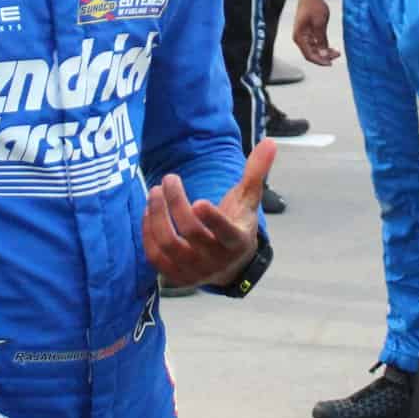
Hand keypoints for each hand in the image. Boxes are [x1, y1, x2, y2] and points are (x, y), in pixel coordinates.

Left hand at [143, 140, 274, 287]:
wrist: (229, 265)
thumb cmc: (237, 225)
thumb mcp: (248, 201)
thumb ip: (256, 172)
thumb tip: (270, 142)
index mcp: (236, 241)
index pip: (225, 232)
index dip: (212, 219)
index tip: (198, 201)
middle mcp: (215, 259)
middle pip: (191, 231)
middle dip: (176, 202)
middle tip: (169, 179)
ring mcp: (193, 270)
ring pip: (168, 243)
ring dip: (158, 215)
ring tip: (155, 191)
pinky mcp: (175, 276)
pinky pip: (154, 255)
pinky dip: (148, 231)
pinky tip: (149, 211)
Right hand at [292, 0, 338, 65]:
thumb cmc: (313, 6)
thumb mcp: (320, 24)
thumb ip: (321, 40)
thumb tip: (323, 54)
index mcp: (299, 37)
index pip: (309, 55)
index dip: (320, 61)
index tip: (330, 63)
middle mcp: (299, 38)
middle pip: (311, 54)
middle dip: (323, 57)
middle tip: (336, 56)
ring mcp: (303, 36)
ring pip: (314, 50)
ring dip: (324, 52)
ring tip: (336, 52)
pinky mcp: (308, 33)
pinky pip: (315, 44)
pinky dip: (323, 46)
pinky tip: (331, 48)